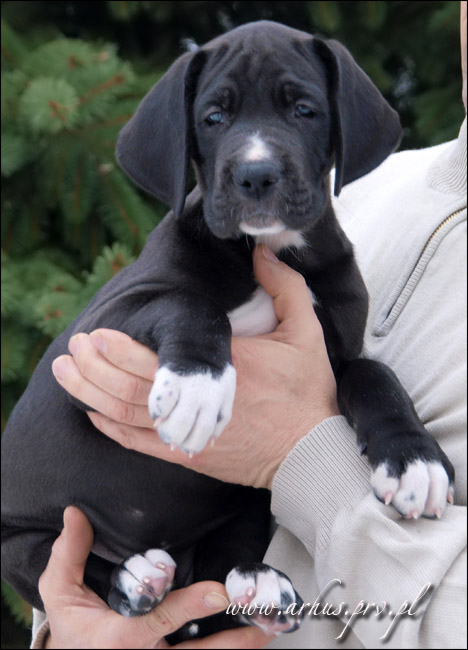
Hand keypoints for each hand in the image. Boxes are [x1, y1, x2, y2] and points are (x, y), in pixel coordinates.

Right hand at [40, 506, 271, 648]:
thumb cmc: (71, 626)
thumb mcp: (60, 592)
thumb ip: (69, 554)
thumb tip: (75, 513)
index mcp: (117, 638)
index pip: (158, 620)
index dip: (188, 607)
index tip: (218, 591)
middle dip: (230, 641)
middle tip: (262, 623)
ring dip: (237, 648)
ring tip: (268, 631)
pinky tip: (250, 639)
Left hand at [52, 245, 338, 488]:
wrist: (312, 450)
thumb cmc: (308, 391)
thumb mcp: (306, 331)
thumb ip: (285, 287)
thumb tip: (262, 252)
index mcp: (224, 368)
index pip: (161, 360)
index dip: (123, 350)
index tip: (98, 335)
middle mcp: (199, 402)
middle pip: (133, 387)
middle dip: (96, 368)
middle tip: (74, 349)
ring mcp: (190, 432)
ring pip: (129, 416)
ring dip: (92, 395)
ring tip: (66, 374)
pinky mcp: (189, 454)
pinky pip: (139, 445)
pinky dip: (112, 429)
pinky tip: (92, 413)